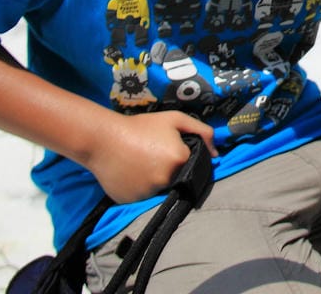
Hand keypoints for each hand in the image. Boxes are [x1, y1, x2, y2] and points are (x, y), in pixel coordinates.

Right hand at [83, 110, 216, 202]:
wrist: (103, 138)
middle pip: (176, 179)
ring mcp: (148, 193)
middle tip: (151, 156)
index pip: (191, 165)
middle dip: (169, 170)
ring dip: (154, 181)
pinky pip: (142, 198)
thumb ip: (202, 131)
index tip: (167, 150)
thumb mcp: (175, 119)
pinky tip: (130, 174)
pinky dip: (139, 189)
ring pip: (159, 190)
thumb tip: (216, 154)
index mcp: (179, 160)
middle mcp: (166, 180)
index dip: (181, 157)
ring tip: (139, 164)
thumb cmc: (141, 126)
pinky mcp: (132, 201)